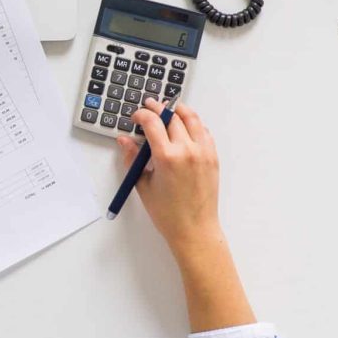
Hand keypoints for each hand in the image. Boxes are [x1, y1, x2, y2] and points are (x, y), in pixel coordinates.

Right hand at [116, 99, 221, 252]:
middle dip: (158, 109)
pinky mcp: (213, 158)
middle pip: (172, 116)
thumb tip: (124, 140)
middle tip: (149, 108)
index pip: (152, 122)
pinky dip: (194, 124)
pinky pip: (204, 132)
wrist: (194, 229)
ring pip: (192, 118)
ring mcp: (203, 152)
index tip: (136, 117)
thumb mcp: (142, 184)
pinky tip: (186, 126)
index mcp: (166, 157)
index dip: (141, 114)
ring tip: (169, 109)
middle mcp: (187, 150)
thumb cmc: (167, 212)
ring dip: (178, 110)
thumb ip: (132, 158)